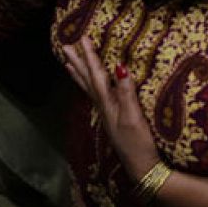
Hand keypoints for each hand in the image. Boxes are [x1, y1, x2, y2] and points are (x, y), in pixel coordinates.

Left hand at [61, 35, 159, 179]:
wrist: (142, 168)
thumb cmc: (139, 143)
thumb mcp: (134, 117)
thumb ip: (126, 92)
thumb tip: (120, 67)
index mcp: (107, 104)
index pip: (96, 75)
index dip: (90, 56)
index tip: (82, 38)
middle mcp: (103, 107)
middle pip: (87, 81)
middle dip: (78, 62)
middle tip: (66, 47)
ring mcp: (107, 114)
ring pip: (89, 88)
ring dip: (80, 74)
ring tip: (69, 63)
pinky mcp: (113, 119)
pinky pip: (96, 96)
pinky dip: (90, 86)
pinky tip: (92, 86)